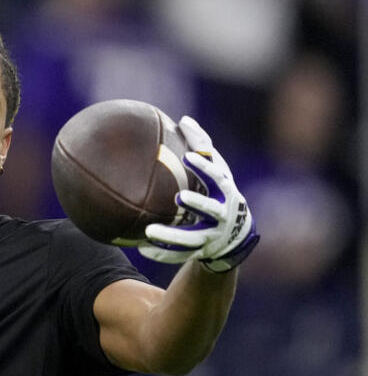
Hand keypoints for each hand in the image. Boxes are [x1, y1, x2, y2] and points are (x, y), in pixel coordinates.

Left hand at [138, 116, 258, 271]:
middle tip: (178, 198)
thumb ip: (203, 147)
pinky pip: (179, 254)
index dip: (205, 167)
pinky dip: (162, 252)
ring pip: (192, 238)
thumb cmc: (218, 193)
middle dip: (197, 204)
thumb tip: (183, 120)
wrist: (233, 236)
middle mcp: (222, 215)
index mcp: (225, 192)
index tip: (188, 156)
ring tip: (149, 231)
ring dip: (171, 235)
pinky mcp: (200, 251)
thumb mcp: (217, 172)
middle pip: (211, 210)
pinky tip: (142, 248)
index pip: (219, 177)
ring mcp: (212, 235)